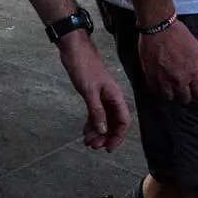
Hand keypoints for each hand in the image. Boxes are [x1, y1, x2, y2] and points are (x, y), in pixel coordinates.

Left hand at [58, 32, 129, 152]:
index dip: (118, 137)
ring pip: (104, 119)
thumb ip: (97, 111)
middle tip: (92, 146)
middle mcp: (111, 98)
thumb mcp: (89, 91)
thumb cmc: (83, 66)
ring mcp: (102, 96)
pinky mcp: (93, 94)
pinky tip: (85, 131)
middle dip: (105, 136)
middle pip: (113, 123)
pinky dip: (92, 123)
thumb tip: (103, 131)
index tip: (108, 148)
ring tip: (87, 142)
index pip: (123, 121)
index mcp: (115, 96)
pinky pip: (96, 113)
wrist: (74, 49)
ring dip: (97, 131)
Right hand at [137, 20, 197, 103]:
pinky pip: (154, 89)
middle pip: (184, 98)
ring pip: (168, 97)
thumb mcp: (196, 48)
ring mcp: (163, 78)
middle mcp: (178, 79)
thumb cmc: (178, 35)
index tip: (195, 87)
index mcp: (192, 72)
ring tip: (170, 87)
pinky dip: (157, 88)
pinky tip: (159, 83)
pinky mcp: (150, 74)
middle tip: (183, 88)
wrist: (158, 27)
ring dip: (170, 94)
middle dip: (185, 94)